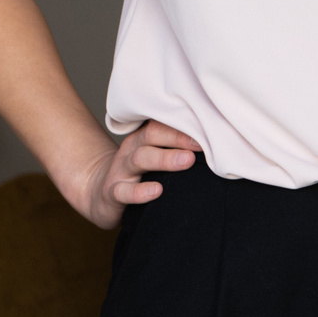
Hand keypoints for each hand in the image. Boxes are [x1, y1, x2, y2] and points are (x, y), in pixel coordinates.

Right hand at [63, 119, 198, 227]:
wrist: (99, 193)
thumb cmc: (138, 174)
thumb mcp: (155, 156)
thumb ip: (179, 149)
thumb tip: (218, 146)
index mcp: (145, 138)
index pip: (164, 123)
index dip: (186, 124)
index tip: (210, 126)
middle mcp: (133, 149)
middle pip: (153, 135)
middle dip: (179, 137)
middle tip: (202, 143)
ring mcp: (121, 170)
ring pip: (140, 158)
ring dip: (165, 159)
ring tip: (187, 161)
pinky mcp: (112, 193)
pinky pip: (124, 191)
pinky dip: (141, 192)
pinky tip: (157, 191)